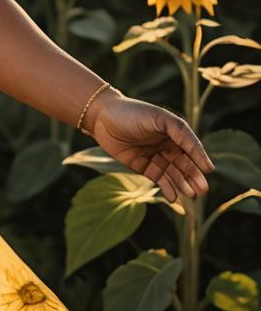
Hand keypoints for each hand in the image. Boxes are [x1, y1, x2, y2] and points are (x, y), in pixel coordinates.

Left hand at [88, 91, 213, 203]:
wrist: (101, 117)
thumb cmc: (132, 113)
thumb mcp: (160, 119)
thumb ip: (181, 134)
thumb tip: (200, 155)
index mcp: (175, 132)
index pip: (191, 148)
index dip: (199, 159)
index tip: (207, 170)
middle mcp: (168, 146)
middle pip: (185, 164)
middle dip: (194, 177)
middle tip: (202, 190)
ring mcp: (156, 157)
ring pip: (174, 174)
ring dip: (183, 185)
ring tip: (191, 195)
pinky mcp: (144, 167)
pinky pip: (159, 180)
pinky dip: (167, 189)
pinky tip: (173, 198)